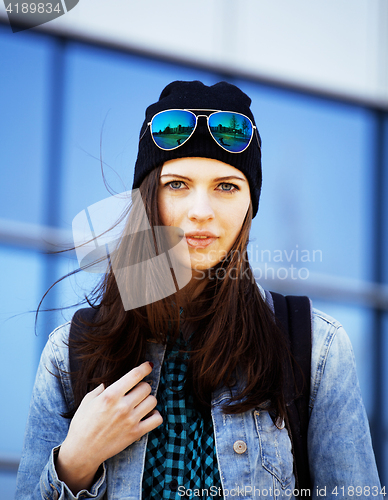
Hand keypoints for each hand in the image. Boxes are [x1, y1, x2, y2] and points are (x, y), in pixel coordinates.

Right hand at [56, 361, 161, 493]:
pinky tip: (147, 414)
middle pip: (146, 387)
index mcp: (111, 395)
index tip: (148, 366)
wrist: (82, 451)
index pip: (135, 375)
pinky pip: (157, 419)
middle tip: (136, 390)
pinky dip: (155, 415)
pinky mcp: (136, 433)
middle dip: (143, 386)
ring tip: (141, 402)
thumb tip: (111, 380)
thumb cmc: (82, 424)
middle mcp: (123, 406)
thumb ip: (101, 388)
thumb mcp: (88, 401)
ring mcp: (131, 420)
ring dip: (148, 399)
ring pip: (153, 401)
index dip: (145, 368)